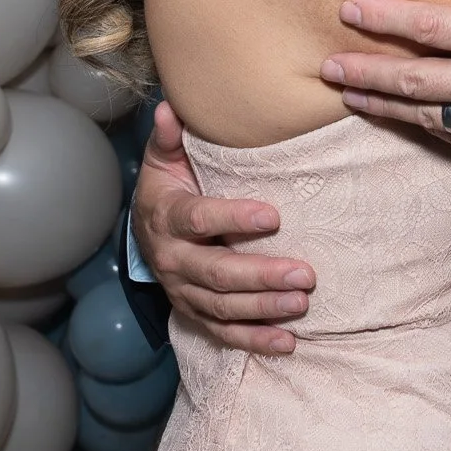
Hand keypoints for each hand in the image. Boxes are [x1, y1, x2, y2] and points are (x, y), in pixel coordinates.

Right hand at [130, 101, 316, 355]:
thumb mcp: (164, 160)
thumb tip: (170, 108)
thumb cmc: (170, 187)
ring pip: (223, 306)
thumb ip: (170, 137)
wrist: (145, 231)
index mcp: (167, 217)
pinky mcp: (196, 312)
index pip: (199, 219)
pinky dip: (254, 341)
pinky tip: (288, 342)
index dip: (234, 218)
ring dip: (264, 308)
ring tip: (302, 302)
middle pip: (217, 273)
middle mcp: (173, 259)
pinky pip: (224, 333)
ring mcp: (184, 291)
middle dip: (262, 275)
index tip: (274, 216)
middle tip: (305, 274)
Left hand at [325, 0, 450, 176]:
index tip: (350, 12)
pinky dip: (425, 129)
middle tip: (327, 68)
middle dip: (366, 72)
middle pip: (415, 80)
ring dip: (384, 106)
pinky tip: (408, 121)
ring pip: (427, 116)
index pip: (432, 28)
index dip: (386, 19)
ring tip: (350, 97)